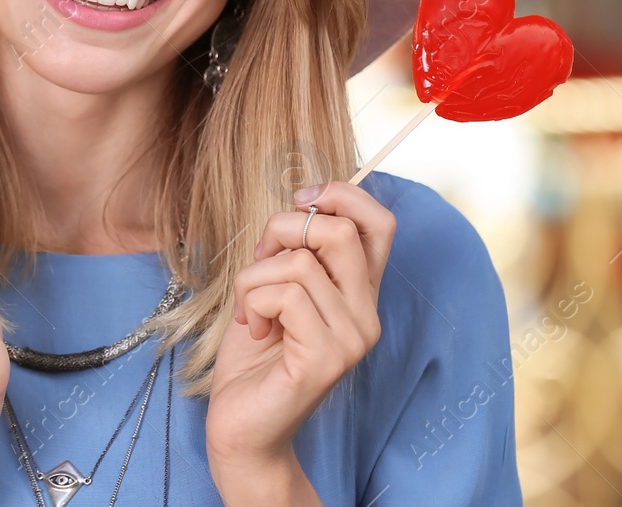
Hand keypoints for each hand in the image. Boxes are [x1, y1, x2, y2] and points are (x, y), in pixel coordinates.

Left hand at [205, 181, 395, 464]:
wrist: (241, 426)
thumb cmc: (254, 354)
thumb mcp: (275, 286)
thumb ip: (296, 250)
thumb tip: (302, 204)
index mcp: (358, 291)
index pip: (380, 223)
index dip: (342, 195)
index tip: (300, 200)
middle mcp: (366, 314)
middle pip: (340, 230)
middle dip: (282, 229)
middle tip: (259, 260)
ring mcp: (352, 338)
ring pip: (299, 263)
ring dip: (254, 277)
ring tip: (249, 310)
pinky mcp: (327, 358)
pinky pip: (285, 296)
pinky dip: (252, 303)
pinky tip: (253, 330)